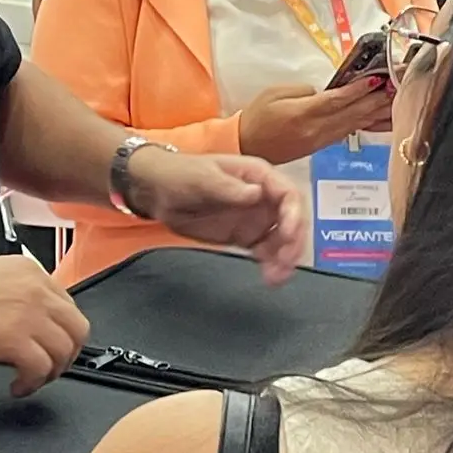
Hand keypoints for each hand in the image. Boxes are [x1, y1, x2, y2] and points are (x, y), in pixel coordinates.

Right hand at [0, 255, 89, 396]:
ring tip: (29, 380)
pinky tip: (16, 387)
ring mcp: (28, 313)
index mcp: (29, 271)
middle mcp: (35, 288)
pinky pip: (43, 369)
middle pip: (77, 328)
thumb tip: (26, 323)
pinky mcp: (14, 339)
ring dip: (51, 372)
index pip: (67, 305)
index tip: (48, 348)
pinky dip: (33, 384)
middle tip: (48, 369)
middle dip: (66, 354)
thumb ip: (15, 296)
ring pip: (66, 350)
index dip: (60, 333)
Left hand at [129, 150, 305, 284]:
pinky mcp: (245, 236)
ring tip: (276, 277)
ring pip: (283, 238)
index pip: (288, 193)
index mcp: (257, 175)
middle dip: (294, 241)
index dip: (293, 214)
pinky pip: (266, 251)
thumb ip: (229, 188)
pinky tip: (270, 277)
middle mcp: (262, 196)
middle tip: (284, 262)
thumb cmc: (182, 174)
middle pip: (292, 219)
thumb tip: (257, 193)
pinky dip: (272, 264)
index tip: (287, 236)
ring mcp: (255, 217)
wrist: (159, 191)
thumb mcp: (203, 178)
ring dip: (285, 257)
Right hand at [238, 79, 391, 165]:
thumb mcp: (274, 93)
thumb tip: (325, 93)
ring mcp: (321, 140)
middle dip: (375, 99)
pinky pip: (348, 133)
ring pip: (354, 125)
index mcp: (303, 114)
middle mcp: (316, 130)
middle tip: (395, 86)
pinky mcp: (321, 146)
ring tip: (394, 101)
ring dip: (375, 113)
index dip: (359, 90)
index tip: (377, 78)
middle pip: (352, 114)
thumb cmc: (257, 116)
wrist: (246, 147)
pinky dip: (365, 125)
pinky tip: (378, 120)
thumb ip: (303, 91)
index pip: (337, 100)